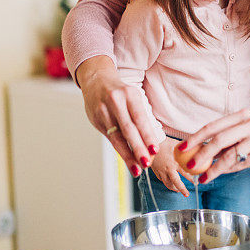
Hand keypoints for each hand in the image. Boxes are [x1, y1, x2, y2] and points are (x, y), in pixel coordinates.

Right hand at [76, 55, 160, 176]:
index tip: (154, 150)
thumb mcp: (132, 98)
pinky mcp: (95, 119)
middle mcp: (115, 101)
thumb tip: (151, 142)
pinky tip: (127, 160)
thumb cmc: (120, 93)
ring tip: (137, 169)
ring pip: (117, 137)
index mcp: (130, 94)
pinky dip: (120, 150)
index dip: (147, 135)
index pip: (140, 118)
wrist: (96, 79)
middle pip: (128, 129)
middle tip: (147, 163)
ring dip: (128, 155)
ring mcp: (103, 110)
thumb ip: (139, 117)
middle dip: (138, 148)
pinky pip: (110, 137)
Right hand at [150, 138, 192, 196]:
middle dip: (182, 189)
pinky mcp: (156, 171)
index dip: (192, 179)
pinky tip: (170, 182)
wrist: (151, 142)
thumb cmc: (166, 142)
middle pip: (175, 182)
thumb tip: (201, 146)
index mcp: (175, 162)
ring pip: (167, 184)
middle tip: (187, 194)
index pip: (186, 173)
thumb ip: (189, 148)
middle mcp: (168, 168)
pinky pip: (162, 180)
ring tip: (178, 190)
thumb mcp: (179, 145)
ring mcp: (161, 171)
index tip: (197, 182)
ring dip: (174, 188)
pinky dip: (167, 182)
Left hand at [181, 108, 249, 182]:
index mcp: (243, 115)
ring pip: (229, 156)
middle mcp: (249, 124)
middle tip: (188, 165)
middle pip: (218, 140)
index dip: (195, 137)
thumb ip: (232, 134)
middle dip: (200, 154)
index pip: (213, 126)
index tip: (182, 147)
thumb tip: (206, 149)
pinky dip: (229, 170)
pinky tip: (220, 173)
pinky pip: (241, 164)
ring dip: (212, 168)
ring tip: (202, 177)